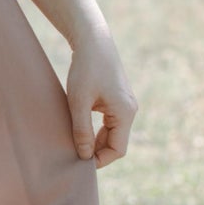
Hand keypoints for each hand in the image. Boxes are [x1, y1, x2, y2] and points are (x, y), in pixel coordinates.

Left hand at [67, 28, 137, 168]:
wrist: (93, 41)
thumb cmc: (85, 69)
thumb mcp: (79, 102)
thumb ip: (82, 130)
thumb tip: (83, 155)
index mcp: (125, 113)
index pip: (117, 149)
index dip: (100, 160)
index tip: (79, 163)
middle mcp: (129, 110)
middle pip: (116, 143)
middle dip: (97, 152)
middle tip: (73, 156)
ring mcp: (125, 105)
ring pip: (113, 133)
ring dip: (96, 141)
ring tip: (75, 144)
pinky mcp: (118, 99)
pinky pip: (110, 123)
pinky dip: (97, 130)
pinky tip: (81, 131)